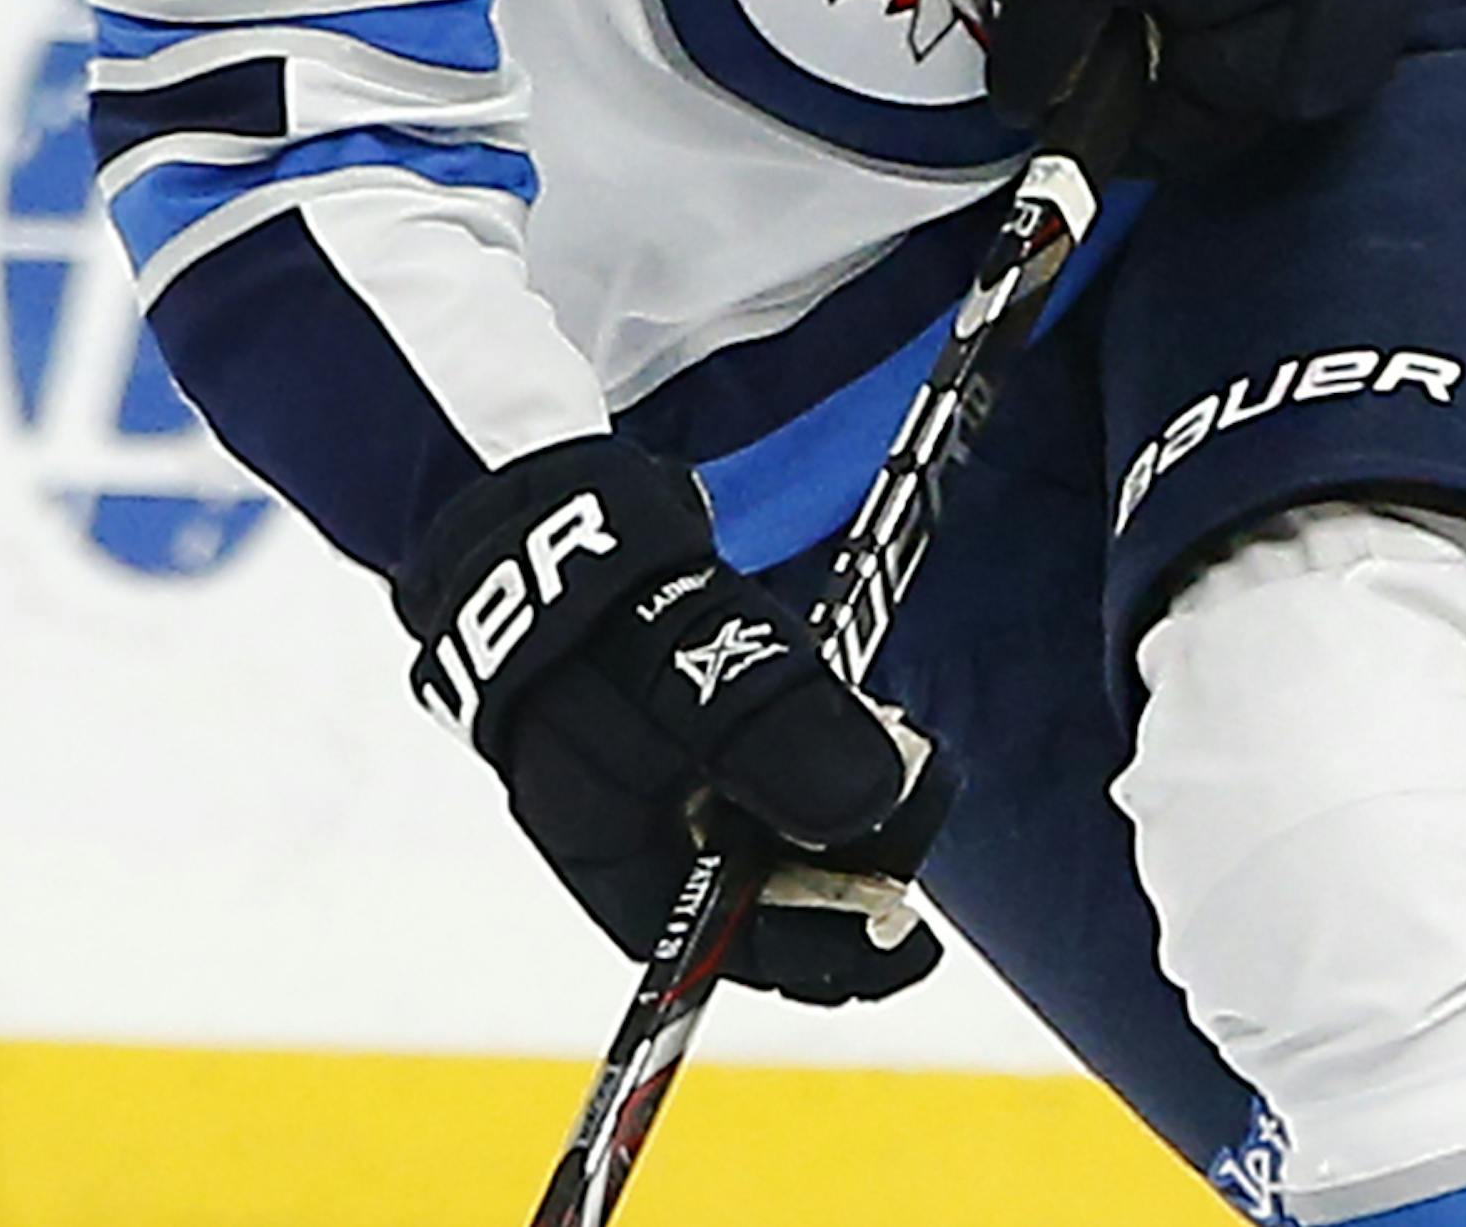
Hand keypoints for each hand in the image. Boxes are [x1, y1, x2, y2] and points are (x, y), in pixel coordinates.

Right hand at [395, 438, 946, 1002]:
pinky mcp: (699, 731)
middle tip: (918, 781)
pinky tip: (848, 704)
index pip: (741, 948)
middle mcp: (650, 846)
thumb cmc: (595, 613)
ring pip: (784, 823)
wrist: (547, 516)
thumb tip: (875, 802)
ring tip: (891, 735)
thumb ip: (771, 742)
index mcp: (625, 870)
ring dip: (846, 789)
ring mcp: (674, 786)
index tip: (916, 937)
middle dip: (855, 848)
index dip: (834, 950)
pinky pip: (776, 764)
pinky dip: (819, 743)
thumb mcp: (685, 677)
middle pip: (773, 888)